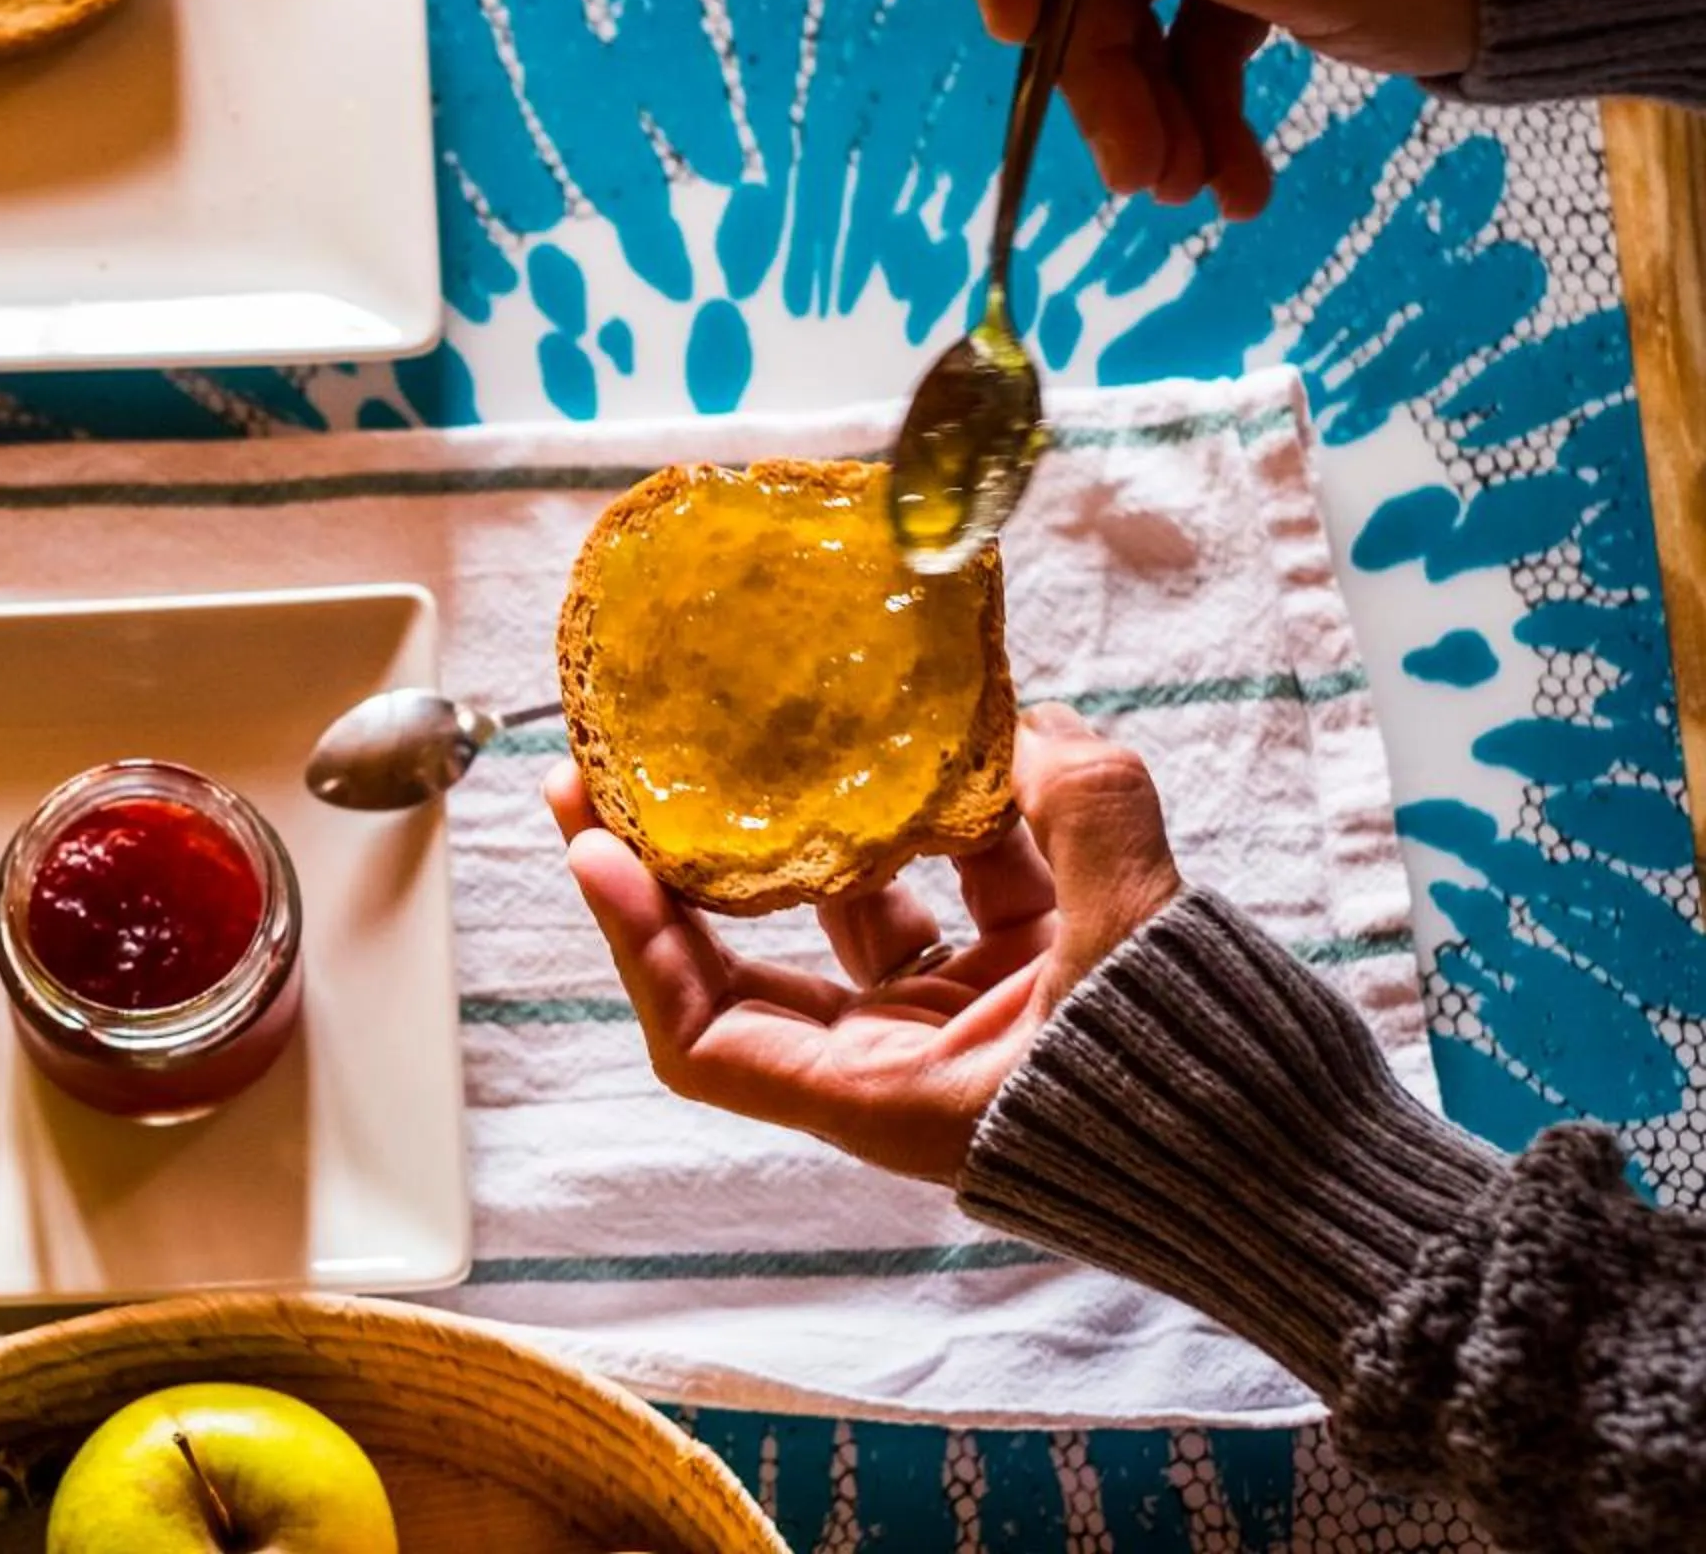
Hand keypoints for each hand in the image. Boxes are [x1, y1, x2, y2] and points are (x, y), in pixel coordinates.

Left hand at [548, 705, 1184, 1182]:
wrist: (1311, 1183)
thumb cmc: (1204, 1113)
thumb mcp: (1133, 952)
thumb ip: (1084, 819)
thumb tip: (1035, 725)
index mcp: (888, 1101)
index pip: (710, 1040)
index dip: (640, 947)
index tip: (594, 848)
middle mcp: (904, 1064)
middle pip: (751, 963)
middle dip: (683, 869)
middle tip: (615, 771)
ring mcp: (964, 1020)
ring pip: (858, 905)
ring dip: (825, 820)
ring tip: (776, 722)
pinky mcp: (1029, 982)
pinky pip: (964, 887)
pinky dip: (958, 818)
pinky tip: (962, 737)